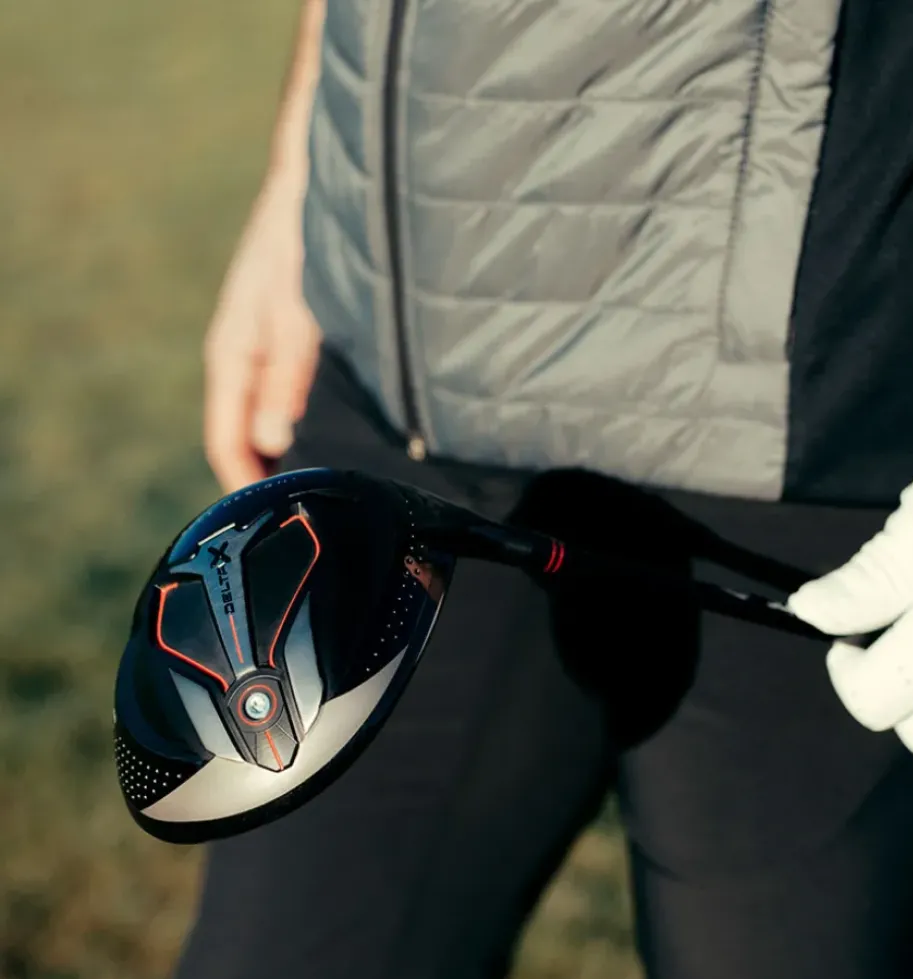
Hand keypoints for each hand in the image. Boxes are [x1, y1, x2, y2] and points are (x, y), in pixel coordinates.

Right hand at [203, 169, 319, 492]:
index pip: (228, 446)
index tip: (279, 529)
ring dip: (299, 457)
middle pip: (251, 443)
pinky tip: (350, 445)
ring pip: (276, 425)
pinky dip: (314, 429)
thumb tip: (271, 443)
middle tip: (321, 521)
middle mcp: (247, 363)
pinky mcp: (297, 344)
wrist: (319, 181)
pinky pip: (298, 403)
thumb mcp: (295, 311)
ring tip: (340, 494)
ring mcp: (271, 355)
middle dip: (276, 481)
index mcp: (233, 358)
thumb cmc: (301, 239)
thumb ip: (286, 377)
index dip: (248, 491)